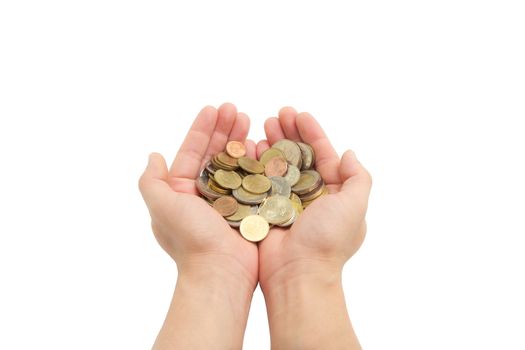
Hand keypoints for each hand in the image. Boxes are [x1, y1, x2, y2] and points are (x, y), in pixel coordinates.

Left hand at [139, 103, 257, 348]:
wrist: (221, 272)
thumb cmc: (190, 239)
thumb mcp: (161, 206)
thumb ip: (151, 180)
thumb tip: (153, 155)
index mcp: (181, 191)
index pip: (191, 152)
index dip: (202, 129)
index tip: (214, 108)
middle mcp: (204, 194)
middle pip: (215, 153)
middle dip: (224, 130)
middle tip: (236, 109)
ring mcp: (228, 201)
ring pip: (234, 163)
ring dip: (241, 141)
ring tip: (250, 120)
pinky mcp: (248, 208)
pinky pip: (252, 179)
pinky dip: (256, 161)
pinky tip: (262, 145)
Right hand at [257, 107, 371, 348]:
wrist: (297, 274)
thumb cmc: (328, 240)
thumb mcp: (355, 206)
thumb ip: (357, 178)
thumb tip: (349, 153)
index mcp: (332, 192)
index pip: (322, 154)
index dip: (312, 132)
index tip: (298, 114)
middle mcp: (309, 195)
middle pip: (298, 155)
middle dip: (289, 133)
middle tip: (276, 114)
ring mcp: (285, 201)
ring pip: (278, 165)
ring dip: (271, 143)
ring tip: (262, 125)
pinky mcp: (265, 209)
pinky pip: (260, 181)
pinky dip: (255, 162)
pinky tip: (250, 146)